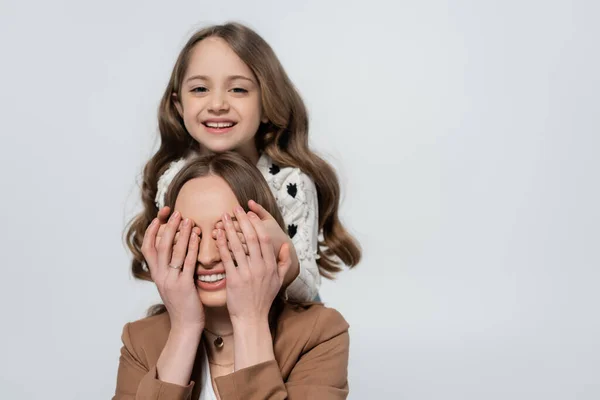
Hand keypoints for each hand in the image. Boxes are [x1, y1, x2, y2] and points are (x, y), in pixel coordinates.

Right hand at [141, 211, 204, 329]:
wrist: (186, 326)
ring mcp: (171, 281)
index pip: (148, 246)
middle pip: (159, 245)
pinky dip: (191, 247)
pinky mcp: (184, 286)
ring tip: (188, 219)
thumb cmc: (183, 303)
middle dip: (167, 226)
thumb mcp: (171, 283)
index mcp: (156, 274)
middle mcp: (160, 276)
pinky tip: (197, 237)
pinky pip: (187, 262)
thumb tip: (174, 246)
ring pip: (173, 252)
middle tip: (176, 212)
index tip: (161, 215)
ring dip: (180, 233)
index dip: (153, 229)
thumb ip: (170, 266)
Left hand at [216, 206, 291, 324]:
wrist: (252, 318)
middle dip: (243, 221)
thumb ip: (284, 262)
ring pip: (238, 246)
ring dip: (230, 229)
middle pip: (252, 238)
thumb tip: (286, 244)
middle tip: (235, 209)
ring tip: (223, 218)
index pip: (265, 239)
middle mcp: (260, 267)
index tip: (250, 213)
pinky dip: (222, 245)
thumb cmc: (263, 299)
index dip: (257, 224)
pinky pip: (227, 258)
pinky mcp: (234, 280)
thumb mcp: (278, 281)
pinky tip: (217, 236)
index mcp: (271, 266)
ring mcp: (247, 273)